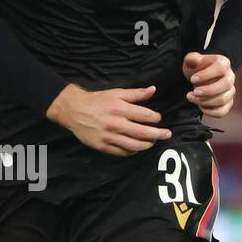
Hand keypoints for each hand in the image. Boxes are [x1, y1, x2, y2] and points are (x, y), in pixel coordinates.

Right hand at [46, 82, 170, 155]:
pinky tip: (137, 147)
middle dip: (158, 134)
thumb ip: (136, 93)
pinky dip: (133, 151)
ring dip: (147, 145)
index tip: (158, 118)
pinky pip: (122, 152)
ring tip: (152, 142)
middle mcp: (116, 124)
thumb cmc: (97, 101)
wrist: (74, 111)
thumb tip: (153, 90)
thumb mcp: (116, 93)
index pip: (145, 116)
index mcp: (120, 109)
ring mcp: (109, 137)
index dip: (155, 118)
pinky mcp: (103, 146)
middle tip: (167, 134)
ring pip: (134, 145)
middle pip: (143, 133)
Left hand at [183, 51, 234, 117]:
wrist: (198, 79)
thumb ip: (192, 58)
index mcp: (223, 63)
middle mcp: (230, 77)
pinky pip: (223, 111)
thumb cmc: (196, 69)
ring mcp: (230, 91)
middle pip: (225, 85)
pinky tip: (200, 107)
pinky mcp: (227, 103)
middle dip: (207, 91)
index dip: (206, 74)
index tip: (193, 79)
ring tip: (191, 98)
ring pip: (223, 99)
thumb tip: (197, 60)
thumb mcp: (191, 61)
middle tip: (193, 92)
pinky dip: (210, 112)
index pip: (220, 68)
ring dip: (205, 101)